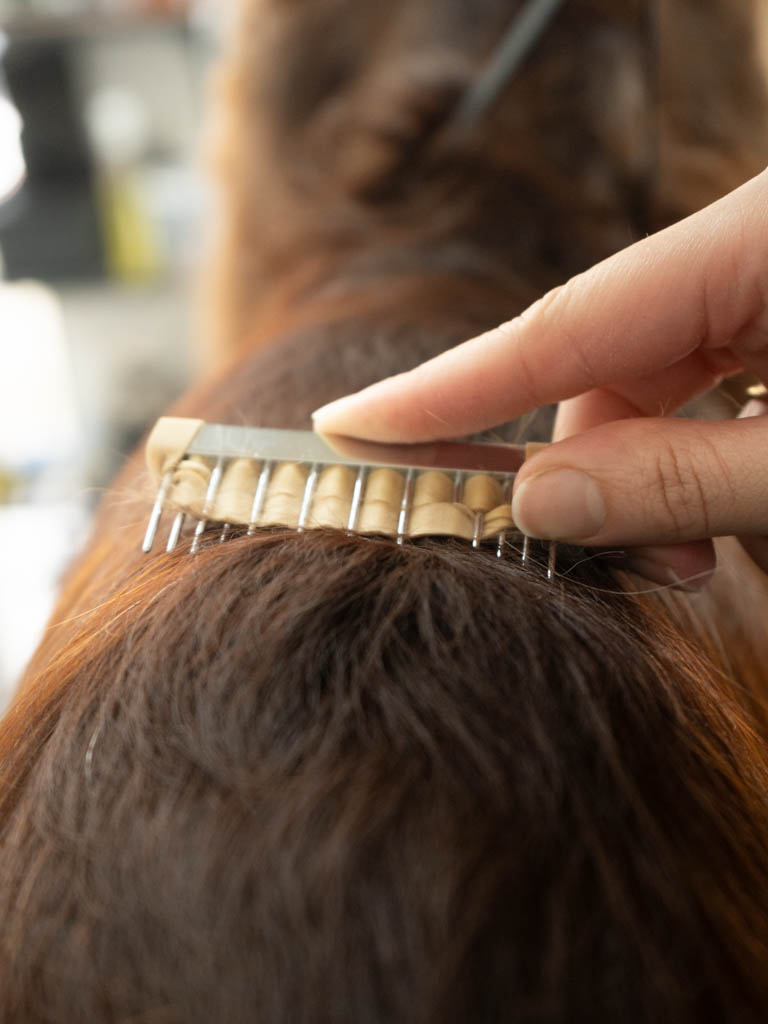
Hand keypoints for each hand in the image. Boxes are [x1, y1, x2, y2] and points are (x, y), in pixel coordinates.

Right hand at [312, 168, 767, 584]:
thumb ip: (680, 480)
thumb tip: (537, 501)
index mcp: (755, 242)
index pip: (557, 325)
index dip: (445, 387)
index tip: (347, 422)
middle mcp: (740, 243)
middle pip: (595, 355)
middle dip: (578, 467)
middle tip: (586, 554)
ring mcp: (756, 271)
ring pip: (643, 373)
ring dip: (641, 470)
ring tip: (689, 556)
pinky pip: (693, 372)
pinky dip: (681, 446)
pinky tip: (715, 508)